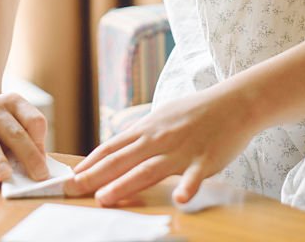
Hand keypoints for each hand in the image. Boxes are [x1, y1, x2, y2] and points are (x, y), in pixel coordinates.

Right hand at [0, 91, 48, 183]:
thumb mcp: (13, 123)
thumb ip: (26, 140)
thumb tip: (37, 166)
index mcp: (13, 101)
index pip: (34, 120)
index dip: (41, 142)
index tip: (44, 161)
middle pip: (15, 133)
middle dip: (29, 156)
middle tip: (40, 176)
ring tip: (6, 175)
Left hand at [63, 81, 257, 205]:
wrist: (234, 103)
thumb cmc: (196, 112)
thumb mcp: (163, 117)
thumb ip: (141, 133)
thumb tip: (117, 144)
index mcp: (148, 128)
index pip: (113, 147)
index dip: (91, 162)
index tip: (71, 177)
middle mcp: (159, 138)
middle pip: (122, 159)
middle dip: (95, 176)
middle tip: (72, 190)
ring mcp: (181, 150)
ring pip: (149, 170)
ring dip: (125, 184)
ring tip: (105, 198)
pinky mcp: (205, 160)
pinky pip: (194, 177)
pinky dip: (187, 188)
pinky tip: (179, 200)